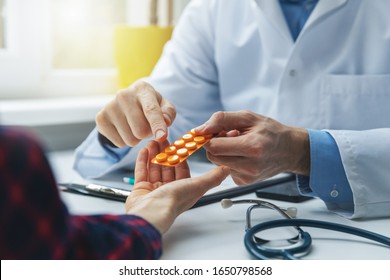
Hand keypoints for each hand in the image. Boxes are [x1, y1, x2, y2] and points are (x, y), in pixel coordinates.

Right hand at [96, 80, 175, 146]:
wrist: (126, 102)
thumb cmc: (150, 104)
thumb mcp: (163, 105)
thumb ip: (169, 113)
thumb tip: (165, 122)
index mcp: (142, 89)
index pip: (151, 110)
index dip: (157, 124)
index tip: (161, 136)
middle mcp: (123, 95)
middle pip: (141, 131)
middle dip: (147, 134)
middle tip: (146, 125)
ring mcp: (109, 106)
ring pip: (130, 140)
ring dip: (136, 138)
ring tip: (134, 126)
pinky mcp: (100, 118)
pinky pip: (119, 143)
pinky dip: (125, 141)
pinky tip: (124, 129)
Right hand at [125, 140, 229, 233]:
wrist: (150, 213)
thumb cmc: (173, 201)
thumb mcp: (197, 186)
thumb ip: (213, 177)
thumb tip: (227, 169)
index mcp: (184, 190)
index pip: (183, 168)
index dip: (180, 154)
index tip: (178, 142)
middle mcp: (169, 190)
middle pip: (167, 166)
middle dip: (165, 151)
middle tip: (163, 138)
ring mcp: (154, 190)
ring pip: (154, 167)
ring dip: (154, 154)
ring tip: (152, 140)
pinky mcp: (140, 190)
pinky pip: (142, 172)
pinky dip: (143, 161)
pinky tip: (144, 150)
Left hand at [195, 110, 309, 184]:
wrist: (289, 150)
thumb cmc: (270, 131)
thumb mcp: (248, 117)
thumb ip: (221, 119)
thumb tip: (200, 130)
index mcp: (252, 147)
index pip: (214, 146)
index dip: (210, 137)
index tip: (214, 131)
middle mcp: (250, 165)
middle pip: (213, 156)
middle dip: (216, 144)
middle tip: (229, 135)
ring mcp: (247, 177)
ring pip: (217, 163)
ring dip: (222, 153)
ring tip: (238, 145)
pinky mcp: (244, 182)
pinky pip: (225, 170)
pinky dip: (229, 161)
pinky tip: (242, 155)